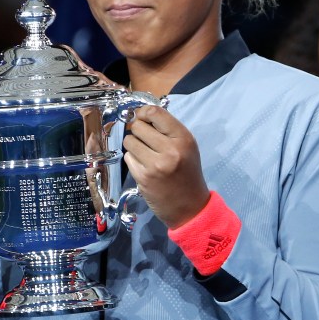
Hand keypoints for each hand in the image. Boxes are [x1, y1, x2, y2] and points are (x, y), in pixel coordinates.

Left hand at [122, 105, 209, 228]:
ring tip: (144, 154)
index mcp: (183, 138)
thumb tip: (142, 115)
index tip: (143, 119)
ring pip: (129, 141)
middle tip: (146, 140)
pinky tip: (144, 167)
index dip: (143, 113)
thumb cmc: (187, 173)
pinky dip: (133, 160)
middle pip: (138, 126)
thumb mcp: (186, 147)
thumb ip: (168, 130)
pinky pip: (128, 157)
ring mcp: (155, 164)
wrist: (190, 207)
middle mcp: (170, 149)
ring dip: (134, 145)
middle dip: (138, 131)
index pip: (155, 112)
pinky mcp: (143, 177)